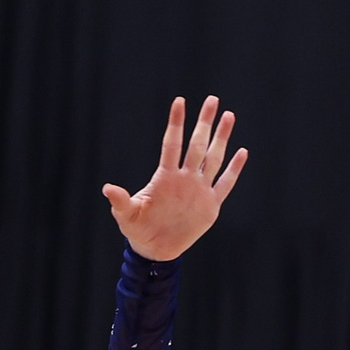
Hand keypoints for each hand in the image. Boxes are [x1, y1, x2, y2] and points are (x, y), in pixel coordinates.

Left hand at [104, 95, 248, 262]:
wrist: (156, 249)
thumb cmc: (138, 228)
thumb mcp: (127, 215)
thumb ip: (121, 201)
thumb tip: (107, 189)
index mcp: (165, 176)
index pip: (172, 144)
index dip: (176, 123)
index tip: (179, 101)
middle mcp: (185, 178)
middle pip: (197, 145)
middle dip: (205, 123)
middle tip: (212, 99)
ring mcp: (199, 189)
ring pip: (213, 158)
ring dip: (221, 138)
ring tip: (229, 116)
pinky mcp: (210, 205)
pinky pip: (225, 184)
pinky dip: (234, 170)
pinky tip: (242, 152)